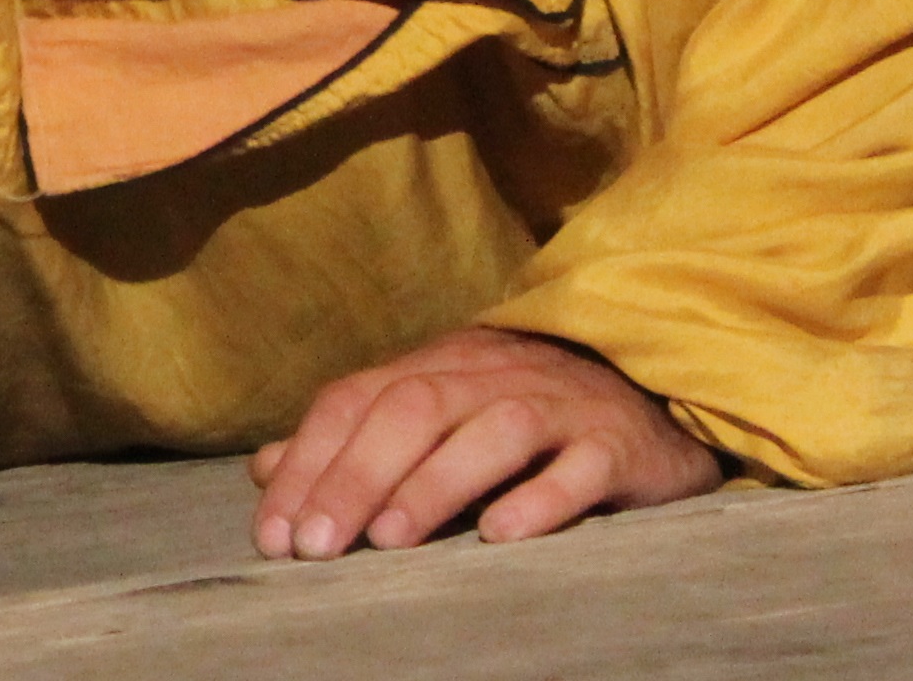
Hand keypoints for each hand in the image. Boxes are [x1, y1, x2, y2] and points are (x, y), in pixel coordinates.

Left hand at [248, 327, 719, 558]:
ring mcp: (558, 404)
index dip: (308, 460)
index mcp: (438, 364)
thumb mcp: (433, 411)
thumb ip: (353, 437)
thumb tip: (263, 467)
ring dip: (435, 482)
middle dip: (357, 475)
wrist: (649, 401)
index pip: (358, 398)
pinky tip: (503, 535)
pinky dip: (541, 498)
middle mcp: (493, 373)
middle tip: (316, 547)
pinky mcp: (615, 445)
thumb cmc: (523, 416)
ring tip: (390, 542)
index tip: (273, 535)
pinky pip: (580, 466)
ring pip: (492, 429)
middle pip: (415, 407)